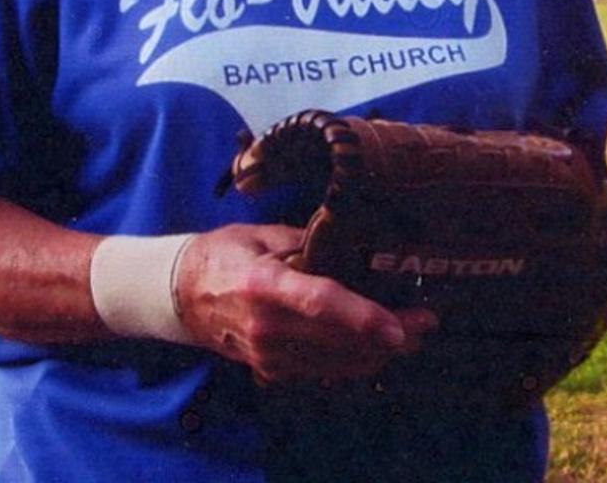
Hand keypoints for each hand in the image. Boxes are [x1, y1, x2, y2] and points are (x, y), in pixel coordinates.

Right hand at [173, 224, 436, 382]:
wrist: (180, 294)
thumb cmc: (222, 254)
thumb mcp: (261, 235)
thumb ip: (306, 241)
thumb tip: (352, 240)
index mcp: (262, 284)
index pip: (319, 302)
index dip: (363, 316)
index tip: (400, 326)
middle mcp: (266, 326)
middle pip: (340, 340)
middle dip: (391, 336)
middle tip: (426, 320)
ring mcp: (268, 355)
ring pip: (339, 363)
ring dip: (378, 352)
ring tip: (409, 333)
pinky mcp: (271, 371)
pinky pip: (324, 371)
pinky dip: (353, 360)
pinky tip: (372, 346)